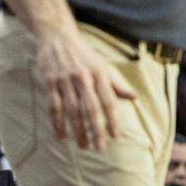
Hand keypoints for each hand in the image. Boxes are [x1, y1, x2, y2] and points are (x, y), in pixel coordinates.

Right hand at [35, 30, 136, 150]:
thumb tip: (135, 98)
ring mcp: (65, 80)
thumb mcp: (103, 66)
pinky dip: (57, 123)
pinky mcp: (50, 82)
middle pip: (91, 108)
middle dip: (96, 130)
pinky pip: (54, 107)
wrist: (57, 37)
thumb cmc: (84, 55)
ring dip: (78, 131)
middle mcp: (84, 77)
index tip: (116, 136)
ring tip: (83, 146)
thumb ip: (117, 83)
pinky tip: (61, 137)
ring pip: (72, 110)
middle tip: (100, 148)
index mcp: (100, 73)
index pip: (109, 100)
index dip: (113, 119)